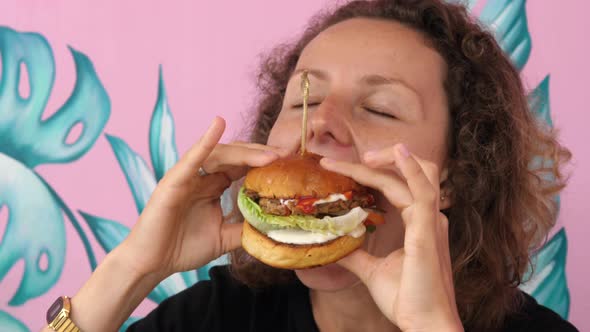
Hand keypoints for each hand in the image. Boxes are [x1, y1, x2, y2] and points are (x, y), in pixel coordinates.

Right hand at [118, 116, 287, 279]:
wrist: (152, 264)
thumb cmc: (182, 248)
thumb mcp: (224, 238)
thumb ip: (245, 229)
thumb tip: (274, 227)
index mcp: (213, 186)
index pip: (242, 167)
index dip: (263, 163)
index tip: (287, 164)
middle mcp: (201, 177)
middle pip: (234, 156)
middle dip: (259, 155)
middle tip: (283, 156)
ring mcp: (187, 176)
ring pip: (219, 154)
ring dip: (244, 152)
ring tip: (267, 155)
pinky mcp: (174, 181)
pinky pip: (192, 158)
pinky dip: (206, 140)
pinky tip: (219, 124)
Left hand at [320, 144, 462, 331]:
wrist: (424, 324)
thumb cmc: (407, 299)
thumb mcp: (373, 271)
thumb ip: (355, 255)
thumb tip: (332, 245)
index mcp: (420, 223)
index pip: (398, 185)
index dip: (372, 173)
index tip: (339, 168)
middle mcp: (428, 218)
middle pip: (413, 172)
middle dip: (386, 158)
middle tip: (357, 159)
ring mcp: (430, 222)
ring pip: (418, 174)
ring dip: (391, 159)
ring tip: (363, 157)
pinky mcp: (427, 231)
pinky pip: (422, 191)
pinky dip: (410, 168)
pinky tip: (397, 152)